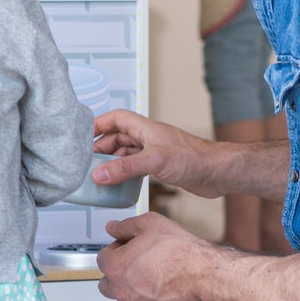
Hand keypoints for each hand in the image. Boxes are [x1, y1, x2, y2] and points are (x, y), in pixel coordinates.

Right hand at [91, 110, 224, 197]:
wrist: (216, 173)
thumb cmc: (193, 159)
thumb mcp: (153, 161)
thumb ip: (124, 168)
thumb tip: (99, 174)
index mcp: (145, 127)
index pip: (116, 118)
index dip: (99, 125)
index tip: (83, 136)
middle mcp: (149, 137)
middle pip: (118, 136)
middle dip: (102, 146)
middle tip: (88, 160)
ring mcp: (155, 151)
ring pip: (127, 152)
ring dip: (113, 160)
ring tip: (99, 172)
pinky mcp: (161, 166)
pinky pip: (137, 165)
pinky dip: (126, 172)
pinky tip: (120, 182)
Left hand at [96, 214, 219, 300]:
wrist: (204, 272)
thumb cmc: (179, 250)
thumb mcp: (149, 223)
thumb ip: (125, 226)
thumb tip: (112, 227)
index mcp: (115, 267)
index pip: (102, 258)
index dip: (116, 249)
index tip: (128, 247)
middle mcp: (122, 290)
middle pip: (106, 284)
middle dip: (117, 274)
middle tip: (134, 264)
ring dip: (127, 294)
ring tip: (143, 282)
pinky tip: (160, 292)